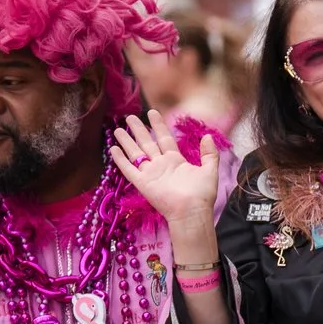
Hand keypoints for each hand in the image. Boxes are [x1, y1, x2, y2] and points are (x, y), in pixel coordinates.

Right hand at [108, 110, 221, 234]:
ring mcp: (150, 174)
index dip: (158, 125)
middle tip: (130, 117)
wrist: (191, 211)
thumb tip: (207, 136)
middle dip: (138, 130)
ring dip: (127, 141)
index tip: (152, 112)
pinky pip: (129, 169)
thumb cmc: (201, 194)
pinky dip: (120, 160)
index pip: (164, 138)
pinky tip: (113, 149)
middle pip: (147, 143)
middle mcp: (161, 165)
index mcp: (176, 161)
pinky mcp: (142, 183)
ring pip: (136, 153)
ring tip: (117, 129)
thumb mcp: (209, 170)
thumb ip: (209, 153)